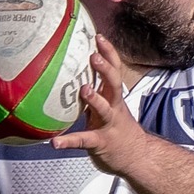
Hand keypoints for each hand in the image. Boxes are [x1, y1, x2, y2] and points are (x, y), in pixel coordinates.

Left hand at [47, 37, 155, 176]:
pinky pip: (84, 141)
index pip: (115, 70)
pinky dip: (69, 141)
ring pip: (104, 109)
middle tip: (94, 56)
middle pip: (114, 84)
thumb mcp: (110, 107)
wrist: (138, 157)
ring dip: (95, 99)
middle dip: (105, 69)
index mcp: (114, 97)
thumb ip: (96, 92)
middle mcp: (114, 108)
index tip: (99, 36)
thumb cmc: (118, 130)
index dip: (109, 53)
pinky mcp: (101, 142)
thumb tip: (73, 73)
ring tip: (84, 90)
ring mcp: (108, 125)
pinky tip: (55, 143)